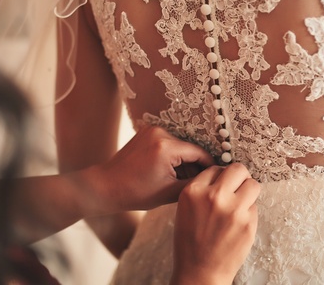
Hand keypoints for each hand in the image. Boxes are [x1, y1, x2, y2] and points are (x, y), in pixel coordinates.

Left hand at [94, 126, 214, 211]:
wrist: (106, 186)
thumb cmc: (136, 193)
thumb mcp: (170, 192)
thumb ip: (194, 183)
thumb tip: (212, 179)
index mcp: (166, 147)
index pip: (199, 153)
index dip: (209, 166)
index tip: (216, 178)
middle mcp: (160, 132)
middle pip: (188, 149)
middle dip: (194, 165)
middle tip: (198, 183)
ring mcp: (151, 130)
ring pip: (178, 146)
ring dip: (183, 161)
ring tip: (181, 180)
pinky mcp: (145, 132)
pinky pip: (167, 143)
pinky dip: (171, 156)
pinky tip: (169, 172)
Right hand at [171, 164, 259, 284]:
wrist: (200, 271)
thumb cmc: (191, 242)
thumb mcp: (185, 209)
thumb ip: (202, 190)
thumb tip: (223, 177)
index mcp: (194, 191)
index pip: (215, 168)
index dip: (220, 177)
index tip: (222, 185)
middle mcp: (214, 196)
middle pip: (238, 169)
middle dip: (240, 177)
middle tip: (238, 187)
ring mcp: (233, 210)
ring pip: (253, 184)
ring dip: (249, 192)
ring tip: (241, 203)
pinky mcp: (248, 223)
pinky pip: (255, 207)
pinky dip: (249, 212)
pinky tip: (238, 224)